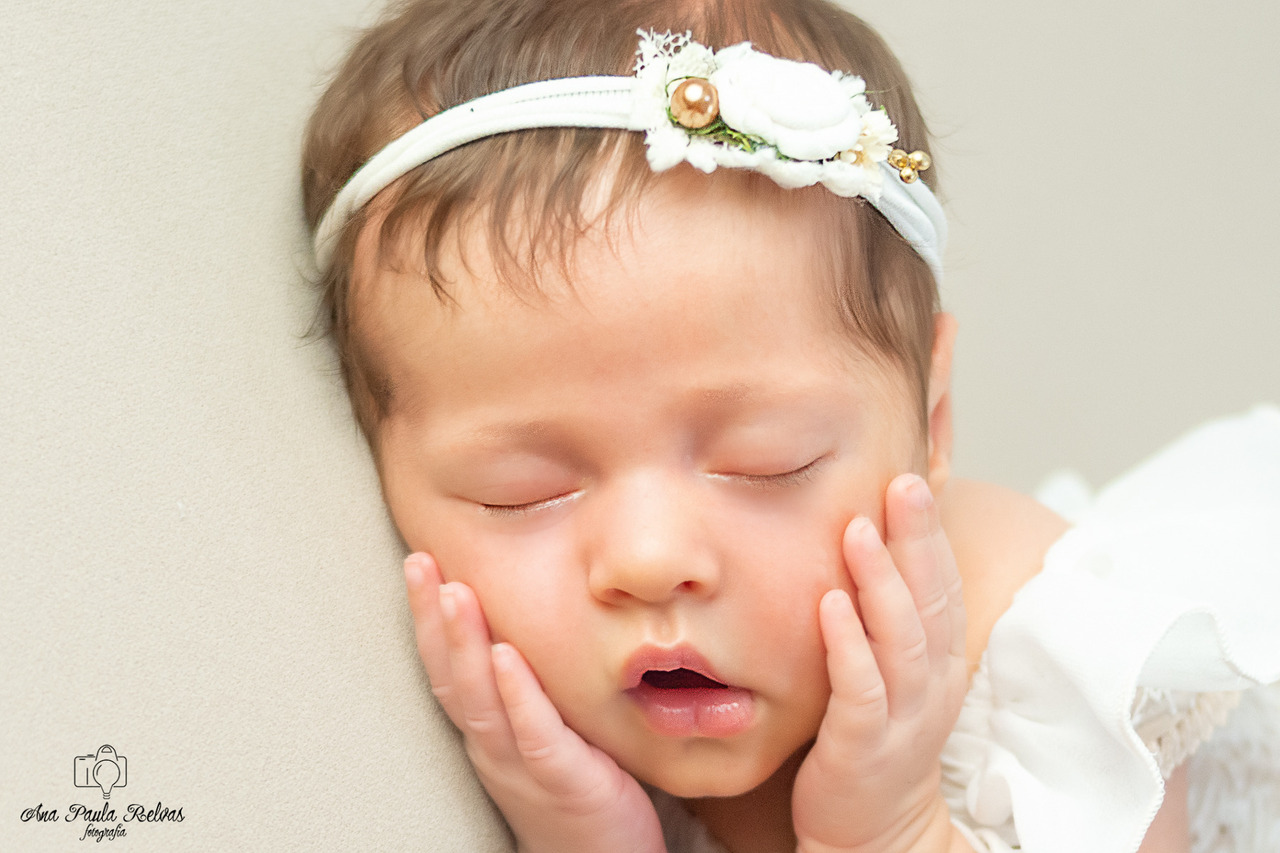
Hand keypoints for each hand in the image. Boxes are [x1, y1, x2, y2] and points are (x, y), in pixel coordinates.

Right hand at [404, 553, 667, 852]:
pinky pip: (533, 732)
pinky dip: (516, 693)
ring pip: (481, 700)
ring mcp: (522, 764)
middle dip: (433, 617)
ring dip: (465, 643)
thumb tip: (526, 619)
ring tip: (456, 591)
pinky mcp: (563, 778)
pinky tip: (506, 656)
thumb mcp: (546, 730)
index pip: (447, 666)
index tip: (421, 561)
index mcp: (489, 729)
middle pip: (450, 676)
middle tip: (419, 561)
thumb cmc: (578, 790)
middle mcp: (493, 745)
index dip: (429, 616)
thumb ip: (530, 684)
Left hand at [791, 474, 969, 852]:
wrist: (873, 830)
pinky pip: (862, 689)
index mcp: (939, 658)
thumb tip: (865, 541)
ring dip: (882, 581)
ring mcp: (904, 714)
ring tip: (859, 530)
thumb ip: (887, 614)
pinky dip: (848, 644)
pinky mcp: (866, 744)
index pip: (941, 583)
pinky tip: (828, 605)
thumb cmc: (874, 737)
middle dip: (918, 538)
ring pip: (902, 638)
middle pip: (932, 598)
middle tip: (902, 483)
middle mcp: (931, 681)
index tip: (911, 476)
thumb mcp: (893, 670)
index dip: (929, 531)